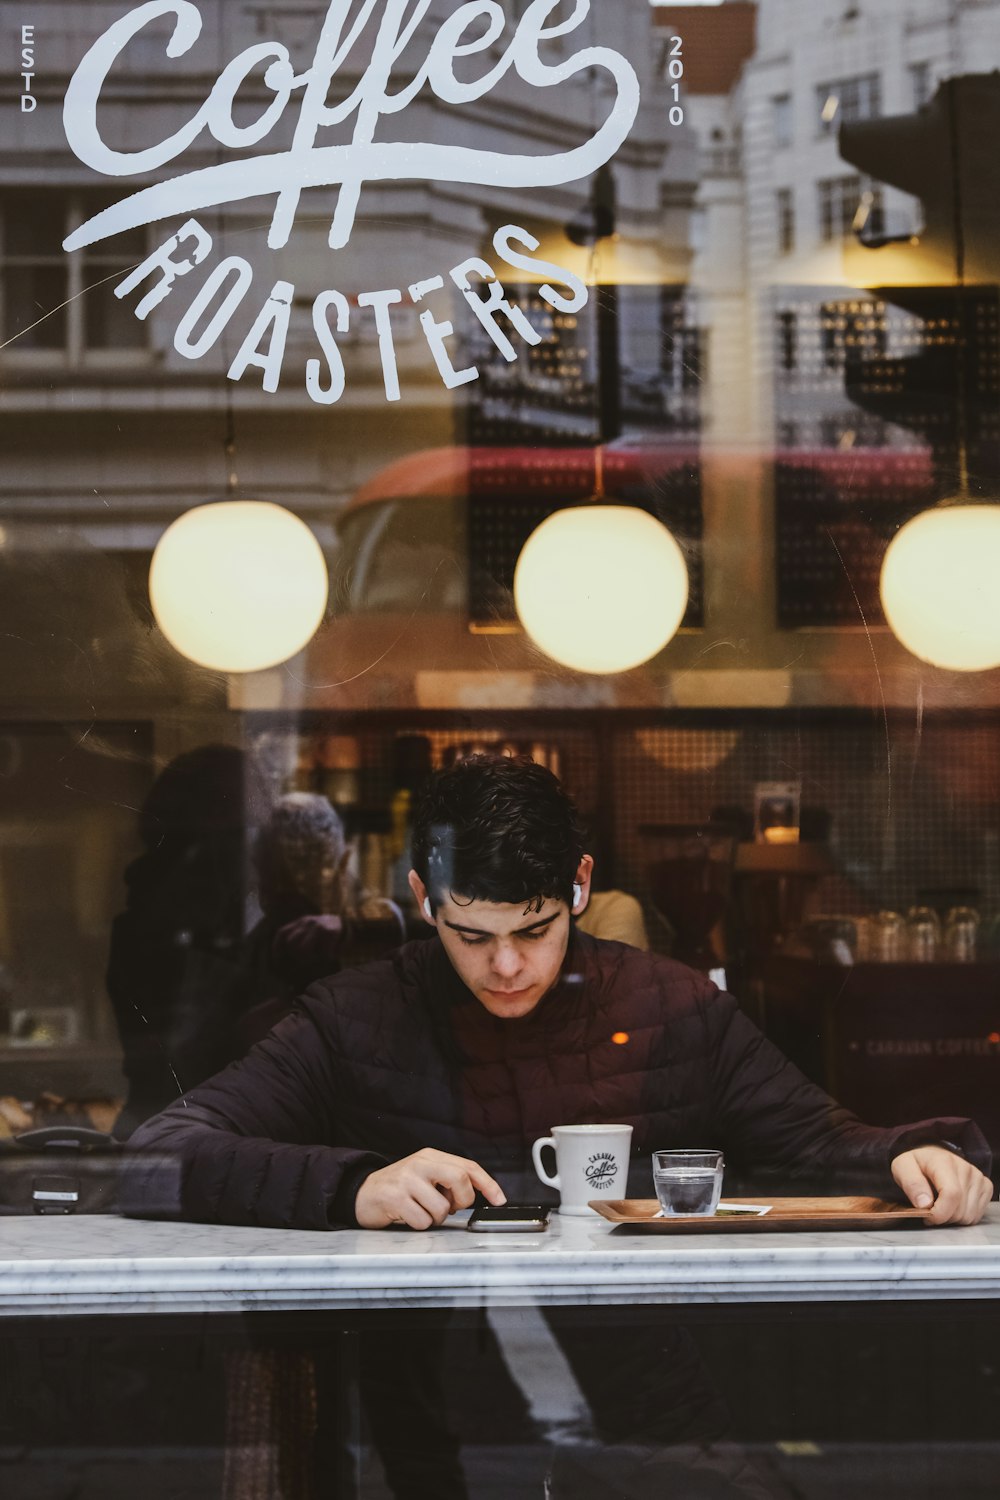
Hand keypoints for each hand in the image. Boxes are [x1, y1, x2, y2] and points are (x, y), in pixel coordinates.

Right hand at [355, 1148, 506, 1230]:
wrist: (362, 1193)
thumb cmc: (399, 1187)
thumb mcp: (425, 1176)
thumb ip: (448, 1180)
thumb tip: (476, 1195)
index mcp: (431, 1156)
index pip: (468, 1166)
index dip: (488, 1184)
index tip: (499, 1199)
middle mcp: (420, 1163)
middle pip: (460, 1180)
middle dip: (462, 1200)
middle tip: (450, 1206)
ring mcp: (407, 1179)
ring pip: (441, 1208)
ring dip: (435, 1218)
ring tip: (420, 1210)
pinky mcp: (395, 1198)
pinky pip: (422, 1221)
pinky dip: (419, 1225)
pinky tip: (407, 1216)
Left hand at [890, 1146, 992, 1225]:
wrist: (932, 1155)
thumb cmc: (917, 1164)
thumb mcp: (902, 1168)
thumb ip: (911, 1184)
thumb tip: (924, 1204)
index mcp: (944, 1161)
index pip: (951, 1194)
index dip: (940, 1213)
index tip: (927, 1217)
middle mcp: (965, 1168)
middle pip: (960, 1210)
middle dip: (943, 1217)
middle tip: (930, 1210)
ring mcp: (977, 1177)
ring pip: (969, 1216)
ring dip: (953, 1218)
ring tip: (941, 1206)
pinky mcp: (985, 1186)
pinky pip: (977, 1215)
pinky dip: (963, 1216)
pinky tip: (953, 1206)